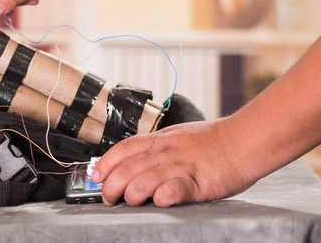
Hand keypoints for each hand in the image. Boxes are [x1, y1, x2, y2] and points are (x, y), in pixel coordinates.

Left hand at [91, 118, 256, 206]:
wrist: (242, 141)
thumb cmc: (210, 142)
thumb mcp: (175, 137)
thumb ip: (154, 149)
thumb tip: (132, 163)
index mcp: (158, 140)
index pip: (123, 149)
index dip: (105, 163)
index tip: (96, 176)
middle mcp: (164, 152)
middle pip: (127, 168)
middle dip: (112, 185)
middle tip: (109, 197)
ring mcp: (180, 166)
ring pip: (145, 179)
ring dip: (132, 193)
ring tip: (131, 201)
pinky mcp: (198, 181)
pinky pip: (175, 189)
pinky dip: (163, 195)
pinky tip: (158, 200)